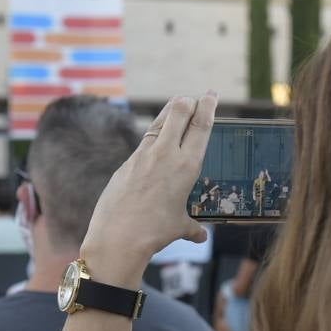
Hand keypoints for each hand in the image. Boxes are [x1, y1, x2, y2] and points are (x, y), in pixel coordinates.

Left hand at [80, 94, 215, 286]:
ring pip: (160, 120)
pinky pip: (144, 140)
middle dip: (189, 101)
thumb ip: (192, 228)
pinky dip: (155, 133)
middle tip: (195, 99)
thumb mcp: (178, 227)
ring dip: (171, 110)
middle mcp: (167, 153)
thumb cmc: (154, 233)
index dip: (208, 106)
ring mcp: (144, 154)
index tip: (211, 94)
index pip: (201, 126)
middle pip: (180, 110)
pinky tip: (157, 136)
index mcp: (187, 166)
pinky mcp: (127, 162)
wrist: (118, 236)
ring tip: (178, 104)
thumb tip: (200, 236)